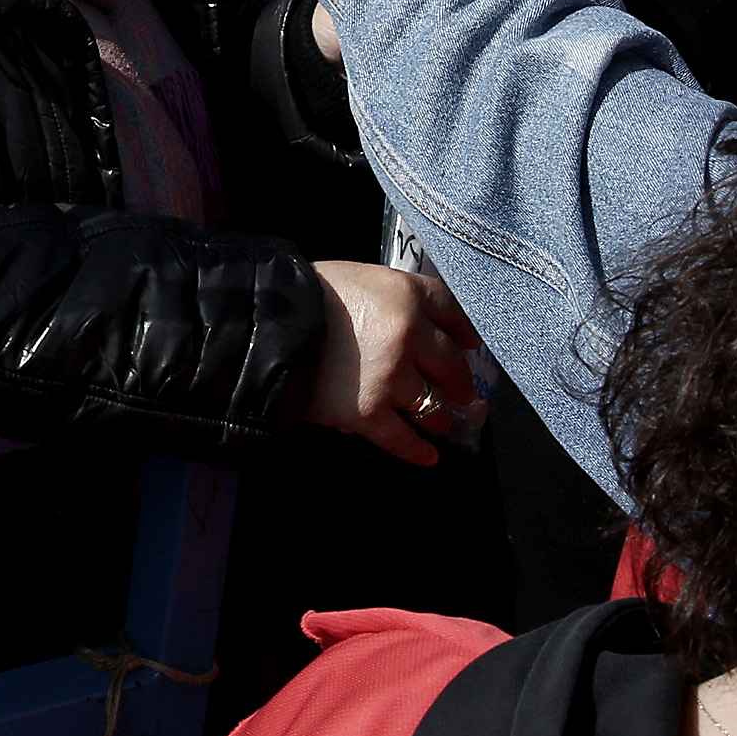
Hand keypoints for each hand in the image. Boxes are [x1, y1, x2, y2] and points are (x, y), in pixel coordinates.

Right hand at [306, 261, 481, 466]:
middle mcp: (408, 335)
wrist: (264, 328)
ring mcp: (391, 377)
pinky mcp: (368, 413)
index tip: (472, 346)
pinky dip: (418, 452)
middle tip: (463, 393)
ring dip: (439, 418)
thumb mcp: (361, 278)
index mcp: (406, 295)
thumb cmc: (310, 296)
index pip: (454, 314)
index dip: (467, 332)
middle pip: (452, 365)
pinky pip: (404, 440)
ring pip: (433, 407)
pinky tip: (429, 457)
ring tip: (439, 422)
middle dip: (460, 383)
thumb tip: (423, 325)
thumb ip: (396, 297)